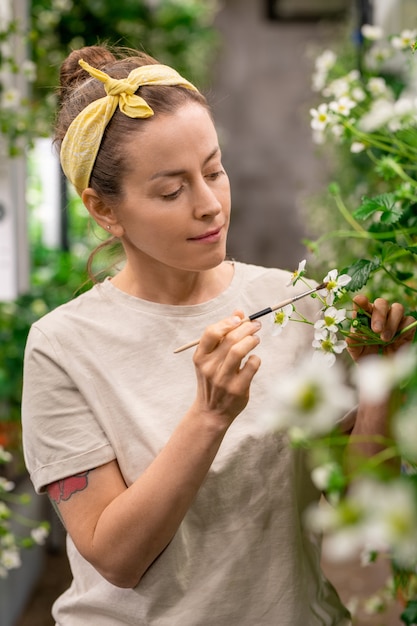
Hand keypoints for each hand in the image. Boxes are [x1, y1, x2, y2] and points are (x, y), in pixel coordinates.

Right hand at [192, 310, 260, 427]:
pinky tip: (254, 359)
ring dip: (251, 340)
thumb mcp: (211, 358)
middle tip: (256, 325)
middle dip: (246, 328)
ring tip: (256, 339)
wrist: (211, 412)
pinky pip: (251, 366)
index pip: (211, 333)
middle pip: (229, 339)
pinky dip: (256, 358)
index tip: (240, 318)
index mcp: (200, 357)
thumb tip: (239, 312)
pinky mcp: (237, 389)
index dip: (227, 322)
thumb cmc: (213, 379)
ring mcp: (223, 379)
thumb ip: (224, 335)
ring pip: (239, 351)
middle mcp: (209, 368)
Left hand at [347, 295, 415, 360]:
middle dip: (379, 315)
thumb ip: (353, 341)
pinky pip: (409, 320)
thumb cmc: (367, 354)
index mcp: (364, 315)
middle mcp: (380, 313)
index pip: (362, 303)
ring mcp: (394, 318)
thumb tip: (352, 334)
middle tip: (376, 330)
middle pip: (382, 303)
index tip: (360, 301)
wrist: (382, 365)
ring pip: (397, 308)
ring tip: (385, 339)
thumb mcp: (356, 351)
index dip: (361, 301)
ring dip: (391, 323)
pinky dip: (403, 329)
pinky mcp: (407, 325)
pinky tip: (396, 340)